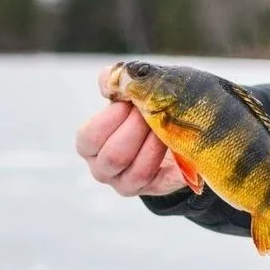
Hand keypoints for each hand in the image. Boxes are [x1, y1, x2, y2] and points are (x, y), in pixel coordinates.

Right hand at [75, 68, 186, 196]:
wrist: (168, 133)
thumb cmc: (140, 110)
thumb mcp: (127, 92)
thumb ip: (115, 79)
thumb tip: (112, 81)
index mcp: (89, 147)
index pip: (89, 138)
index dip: (110, 119)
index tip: (130, 104)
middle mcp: (103, 170)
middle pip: (114, 157)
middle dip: (136, 130)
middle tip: (151, 113)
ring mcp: (127, 184)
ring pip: (138, 172)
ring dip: (155, 145)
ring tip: (165, 127)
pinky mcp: (153, 190)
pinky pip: (164, 182)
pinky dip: (175, 165)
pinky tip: (181, 149)